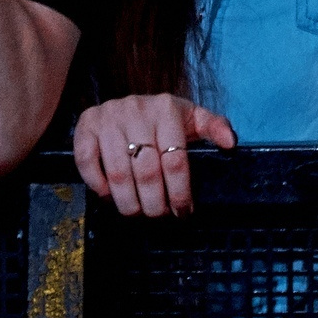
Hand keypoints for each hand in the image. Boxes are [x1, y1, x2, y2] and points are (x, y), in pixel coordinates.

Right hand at [72, 93, 236, 216]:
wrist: (128, 101)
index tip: (182, 211)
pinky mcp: (86, 124)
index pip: (176, 160)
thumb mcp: (192, 118)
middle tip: (158, 215)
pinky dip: (97, 184)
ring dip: (127, 200)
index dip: (180, 192)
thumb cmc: (164, 118)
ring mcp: (109, 116)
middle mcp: (136, 110)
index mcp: (166, 109)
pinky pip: (87, 161)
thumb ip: (214, 127)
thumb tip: (231, 143)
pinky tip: (108, 196)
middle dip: (154, 202)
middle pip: (147, 171)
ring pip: (118, 171)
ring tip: (136, 212)